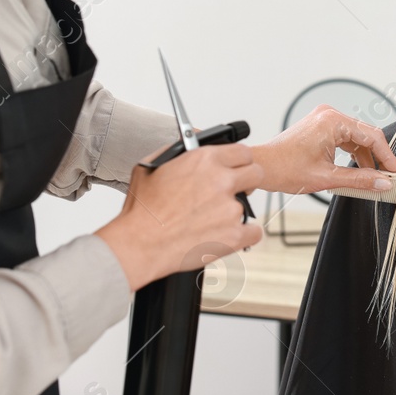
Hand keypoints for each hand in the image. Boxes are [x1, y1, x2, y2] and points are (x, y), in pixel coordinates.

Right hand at [93, 143, 263, 290]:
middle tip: (233, 191)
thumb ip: (178, 154)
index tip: (236, 168)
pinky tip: (225, 235)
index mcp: (205, 160)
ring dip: (233, 212)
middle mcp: (222, 180)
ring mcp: (230, 209)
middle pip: (256, 173)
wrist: (139, 244)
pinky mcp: (234, 235)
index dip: (239, 161)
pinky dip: (243, 235)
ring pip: (247, 206)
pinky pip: (254, 232)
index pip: (243, 152)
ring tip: (210, 221)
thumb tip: (190, 150)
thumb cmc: (142, 209)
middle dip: (246, 182)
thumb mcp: (152, 166)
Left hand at [251, 104, 395, 195]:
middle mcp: (329, 115)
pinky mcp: (320, 126)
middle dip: (378, 158)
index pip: (372, 137)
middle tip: (389, 177)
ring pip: (356, 138)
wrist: (260, 167)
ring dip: (365, 158)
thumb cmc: (284, 169)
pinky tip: (358, 170)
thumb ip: (360, 180)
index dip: (388, 156)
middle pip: (366, 135)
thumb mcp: (327, 178)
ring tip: (373, 178)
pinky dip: (353, 154)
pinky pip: (345, 138)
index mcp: (332, 121)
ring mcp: (324, 119)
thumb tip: (383, 182)